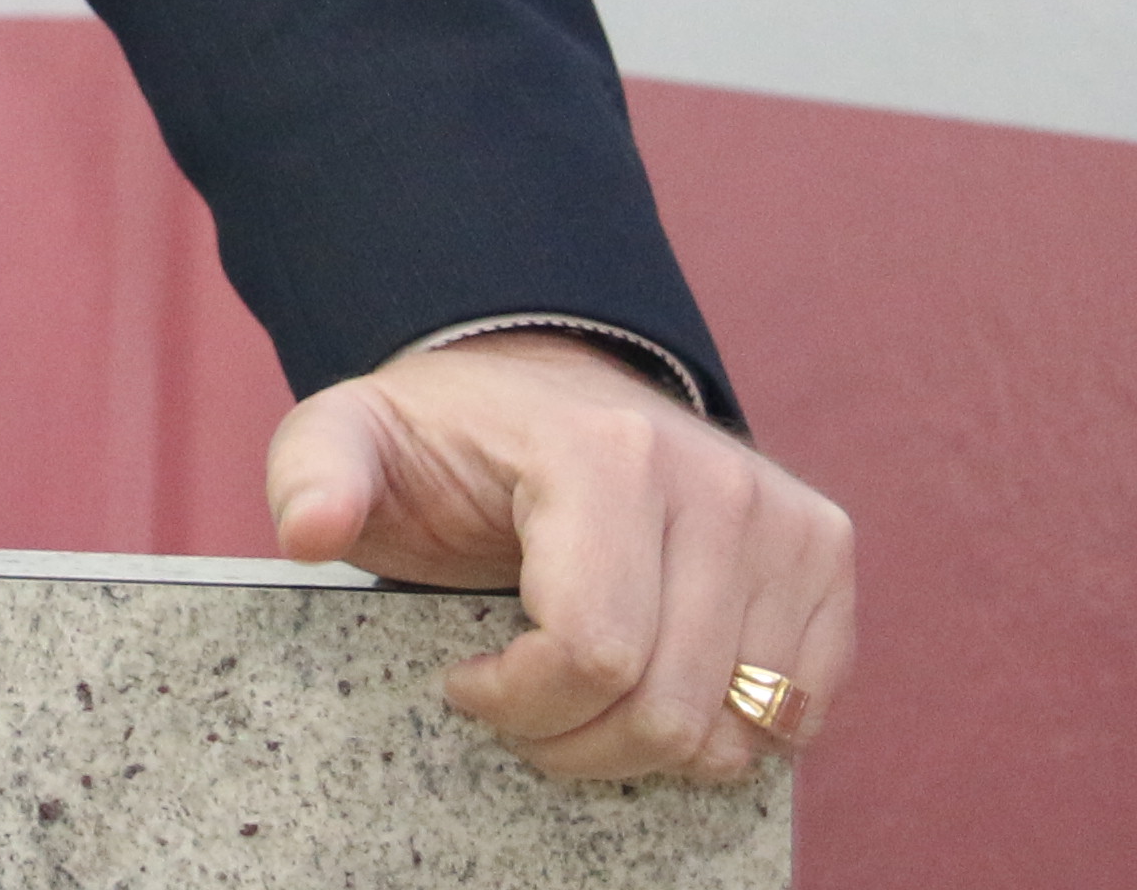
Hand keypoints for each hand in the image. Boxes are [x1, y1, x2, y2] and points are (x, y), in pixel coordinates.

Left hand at [262, 330, 853, 783]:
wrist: (542, 388)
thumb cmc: (447, 439)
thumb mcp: (352, 438)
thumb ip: (314, 474)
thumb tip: (311, 530)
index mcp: (607, 454)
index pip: (594, 653)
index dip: (517, 704)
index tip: (463, 680)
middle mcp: (720, 482)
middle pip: (668, 707)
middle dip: (574, 740)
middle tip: (517, 705)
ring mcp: (788, 519)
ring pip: (737, 727)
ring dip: (646, 747)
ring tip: (580, 694)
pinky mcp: (826, 556)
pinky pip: (800, 711)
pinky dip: (723, 730)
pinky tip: (655, 684)